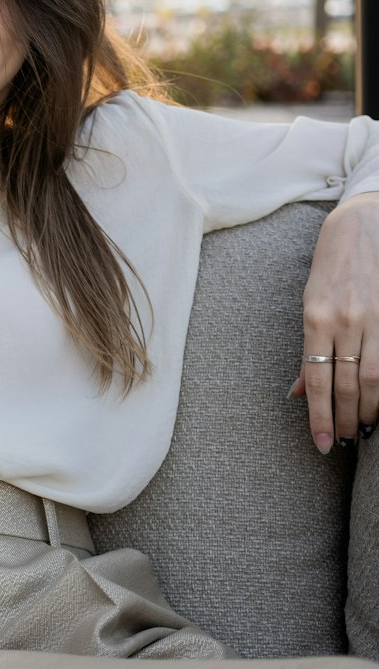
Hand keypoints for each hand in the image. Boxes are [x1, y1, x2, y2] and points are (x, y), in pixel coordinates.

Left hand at [290, 194, 378, 452]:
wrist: (362, 225)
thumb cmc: (330, 266)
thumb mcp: (309, 303)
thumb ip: (307, 350)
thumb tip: (296, 392)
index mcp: (316, 318)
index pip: (316, 379)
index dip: (319, 415)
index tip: (321, 443)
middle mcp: (346, 320)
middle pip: (347, 385)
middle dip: (345, 420)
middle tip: (344, 443)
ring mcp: (374, 318)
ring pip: (374, 378)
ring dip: (369, 410)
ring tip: (364, 431)